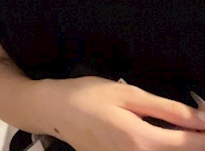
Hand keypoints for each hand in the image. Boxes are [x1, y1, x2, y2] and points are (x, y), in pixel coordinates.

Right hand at [53, 77, 204, 150]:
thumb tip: (202, 119)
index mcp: (142, 141)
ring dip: (177, 143)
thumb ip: (166, 109)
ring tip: (177, 126)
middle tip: (193, 119)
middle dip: (193, 138)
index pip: (192, 145)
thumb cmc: (86, 96)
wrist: (51, 111)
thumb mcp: (126, 94)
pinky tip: (158, 133)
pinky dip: (160, 146)